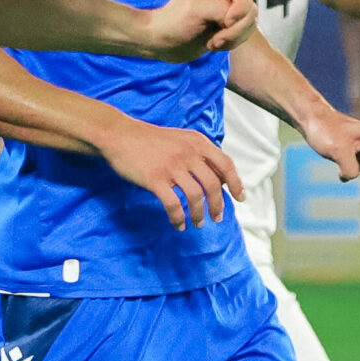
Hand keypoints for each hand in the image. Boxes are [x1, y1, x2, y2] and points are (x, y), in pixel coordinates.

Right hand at [93, 115, 242, 227]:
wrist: (119, 135)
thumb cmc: (149, 139)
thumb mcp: (180, 138)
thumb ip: (198, 153)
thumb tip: (217, 177)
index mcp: (197, 143)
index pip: (226, 164)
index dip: (235, 183)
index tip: (240, 198)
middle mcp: (188, 154)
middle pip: (213, 185)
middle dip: (218, 205)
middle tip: (217, 217)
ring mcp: (172, 167)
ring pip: (195, 197)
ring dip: (199, 214)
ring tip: (198, 223)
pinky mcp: (155, 179)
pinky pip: (173, 205)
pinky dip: (178, 218)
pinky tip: (179, 225)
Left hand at [137, 0, 259, 60]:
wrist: (161, 43)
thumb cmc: (173, 22)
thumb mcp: (195, 10)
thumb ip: (221, 8)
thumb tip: (237, 17)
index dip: (243, 6)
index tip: (228, 21)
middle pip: (251, 10)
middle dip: (237, 28)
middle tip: (217, 38)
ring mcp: (228, 14)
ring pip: (249, 25)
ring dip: (233, 38)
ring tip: (213, 43)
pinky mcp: (227, 30)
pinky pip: (242, 37)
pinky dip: (231, 44)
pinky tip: (213, 45)